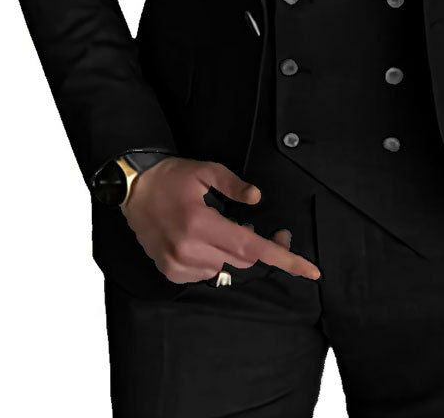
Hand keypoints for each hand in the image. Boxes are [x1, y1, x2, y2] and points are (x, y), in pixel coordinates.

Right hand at [121, 158, 320, 284]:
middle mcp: (189, 250)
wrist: (132, 190)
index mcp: (200, 224)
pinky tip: (203, 238)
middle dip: (259, 246)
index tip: (311, 271)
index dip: (284, 259)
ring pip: (224, 268)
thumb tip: (256, 199)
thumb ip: (234, 185)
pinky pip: (206, 272)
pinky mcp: (170, 271)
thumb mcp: (205, 170)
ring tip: (221, 225)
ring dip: (231, 250)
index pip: (251, 249)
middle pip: (242, 260)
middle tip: (261, 225)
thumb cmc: (170, 177)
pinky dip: (213, 258)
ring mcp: (178, 265)